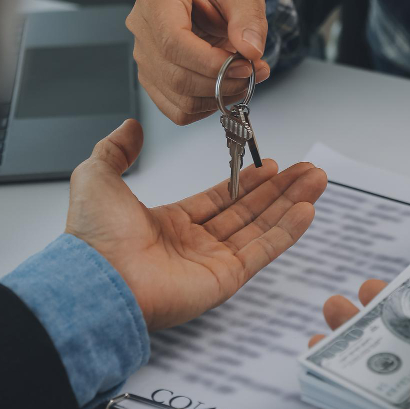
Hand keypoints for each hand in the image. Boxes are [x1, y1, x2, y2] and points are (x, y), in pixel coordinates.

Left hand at [66, 119, 326, 329]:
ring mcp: (211, 263)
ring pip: (261, 227)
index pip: (219, 199)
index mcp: (168, 223)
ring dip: (291, 204)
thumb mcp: (96, 177)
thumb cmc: (93, 239)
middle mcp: (193, 244)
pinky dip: (286, 231)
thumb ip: (115, 151)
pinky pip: (262, 251)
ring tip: (316, 182)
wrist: (97, 281)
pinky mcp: (224, 280)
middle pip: (248, 211)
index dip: (247, 182)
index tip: (271, 166)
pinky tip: (306, 210)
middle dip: (280, 189)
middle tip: (307, 171)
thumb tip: (129, 128)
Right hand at [127, 0, 271, 124]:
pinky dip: (207, 106)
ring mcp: (144, 56)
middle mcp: (141, 27)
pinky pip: (177, 109)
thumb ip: (248, 17)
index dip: (211, 63)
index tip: (244, 65)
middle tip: (253, 72)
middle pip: (175, 75)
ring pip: (178, 97)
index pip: (173, 42)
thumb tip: (250, 51)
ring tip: (244, 78)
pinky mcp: (153, 78)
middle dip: (221, 83)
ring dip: (218, 96)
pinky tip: (224, 88)